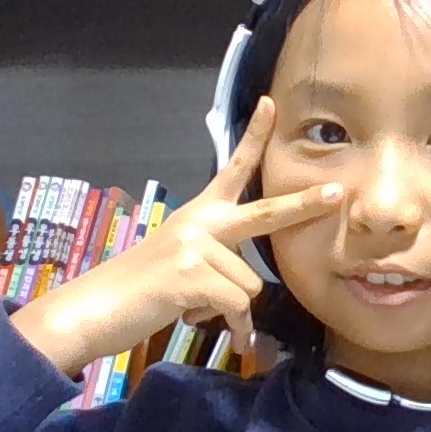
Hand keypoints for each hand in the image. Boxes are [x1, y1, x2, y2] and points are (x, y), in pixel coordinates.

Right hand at [12, 97, 342, 374]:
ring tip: (192, 307)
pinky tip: (193, 320)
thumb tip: (244, 305)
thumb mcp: (182, 265)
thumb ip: (217, 266)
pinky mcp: (189, 274)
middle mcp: (200, 223)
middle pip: (265, 213)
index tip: (271, 105)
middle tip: (338, 193)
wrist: (93, 309)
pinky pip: (236, 306)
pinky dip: (229, 326)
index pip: (232, 169)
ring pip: (250, 284)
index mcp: (200, 215)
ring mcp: (195, 246)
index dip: (254, 138)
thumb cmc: (141, 291)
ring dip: (230, 308)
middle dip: (303, 206)